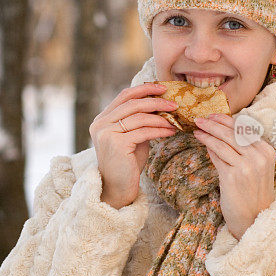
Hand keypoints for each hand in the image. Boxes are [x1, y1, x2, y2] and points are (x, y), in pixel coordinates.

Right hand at [90, 83, 177, 208]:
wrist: (118, 187)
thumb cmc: (127, 162)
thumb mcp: (132, 136)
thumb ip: (139, 120)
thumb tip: (160, 104)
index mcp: (102, 119)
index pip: (124, 95)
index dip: (144, 89)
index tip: (162, 88)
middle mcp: (100, 124)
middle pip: (132, 103)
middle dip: (155, 101)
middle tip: (174, 103)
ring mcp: (106, 133)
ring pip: (139, 117)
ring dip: (161, 117)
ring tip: (175, 120)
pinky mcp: (116, 144)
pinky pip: (143, 132)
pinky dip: (160, 130)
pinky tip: (171, 132)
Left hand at [193, 113, 275, 239]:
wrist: (254, 217)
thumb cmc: (252, 192)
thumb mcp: (253, 167)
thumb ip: (240, 150)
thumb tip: (218, 133)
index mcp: (266, 151)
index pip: (244, 128)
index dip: (226, 120)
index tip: (213, 115)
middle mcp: (258, 157)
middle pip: (232, 133)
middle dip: (213, 123)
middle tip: (200, 118)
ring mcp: (246, 166)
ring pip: (222, 142)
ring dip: (207, 133)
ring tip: (196, 128)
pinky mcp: (232, 176)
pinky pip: (217, 156)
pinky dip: (208, 147)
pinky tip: (201, 141)